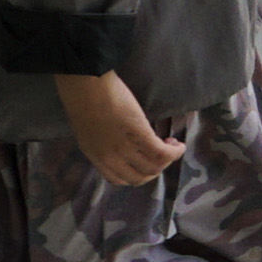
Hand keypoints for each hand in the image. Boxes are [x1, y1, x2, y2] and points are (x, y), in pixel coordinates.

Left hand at [54, 71, 188, 185]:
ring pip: (153, 167)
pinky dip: (175, 152)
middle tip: (161, 154)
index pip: (118, 179)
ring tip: (172, 145)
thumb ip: (100, 140)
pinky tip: (178, 144)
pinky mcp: (140, 135)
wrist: (85, 83)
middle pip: (138, 178)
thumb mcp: (87, 127)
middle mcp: (110, 157)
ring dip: (168, 160)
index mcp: (95, 156)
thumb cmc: (83, 96)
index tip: (142, 161)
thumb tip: (116, 140)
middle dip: (154, 170)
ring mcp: (125, 148)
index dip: (134, 174)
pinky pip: (162, 153)